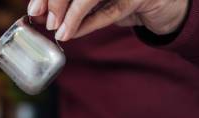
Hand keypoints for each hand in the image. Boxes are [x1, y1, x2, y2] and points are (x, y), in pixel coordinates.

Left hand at [27, 0, 188, 40]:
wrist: (163, 5)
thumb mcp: (91, 0)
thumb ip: (66, 4)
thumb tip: (38, 13)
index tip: (34, 10)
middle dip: (56, 1)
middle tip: (47, 22)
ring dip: (72, 15)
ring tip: (59, 33)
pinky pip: (111, 11)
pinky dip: (88, 24)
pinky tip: (73, 33)